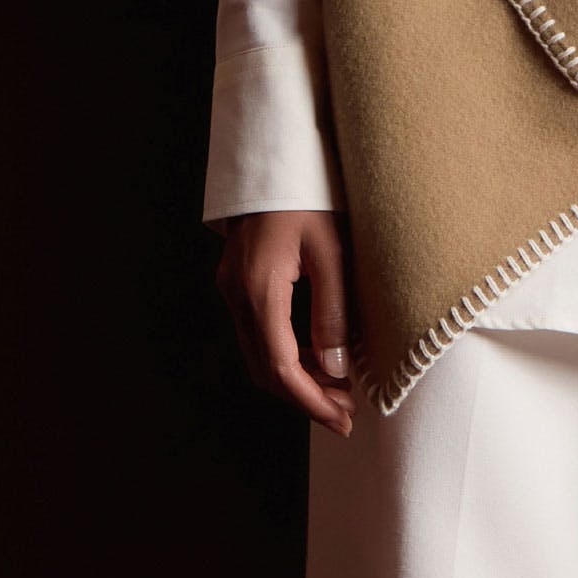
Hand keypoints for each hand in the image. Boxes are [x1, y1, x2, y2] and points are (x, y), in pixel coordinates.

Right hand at [216, 208, 356, 436]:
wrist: (272, 158)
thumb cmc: (307, 196)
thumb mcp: (331, 251)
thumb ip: (333, 312)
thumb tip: (335, 368)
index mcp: (259, 290)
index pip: (281, 368)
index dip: (311, 401)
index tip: (341, 418)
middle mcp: (237, 295)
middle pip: (265, 369)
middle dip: (305, 397)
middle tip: (345, 414)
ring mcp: (233, 289)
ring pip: (260, 354)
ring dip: (297, 378)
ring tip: (339, 390)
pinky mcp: (239, 282)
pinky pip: (260, 333)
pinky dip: (288, 353)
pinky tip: (319, 357)